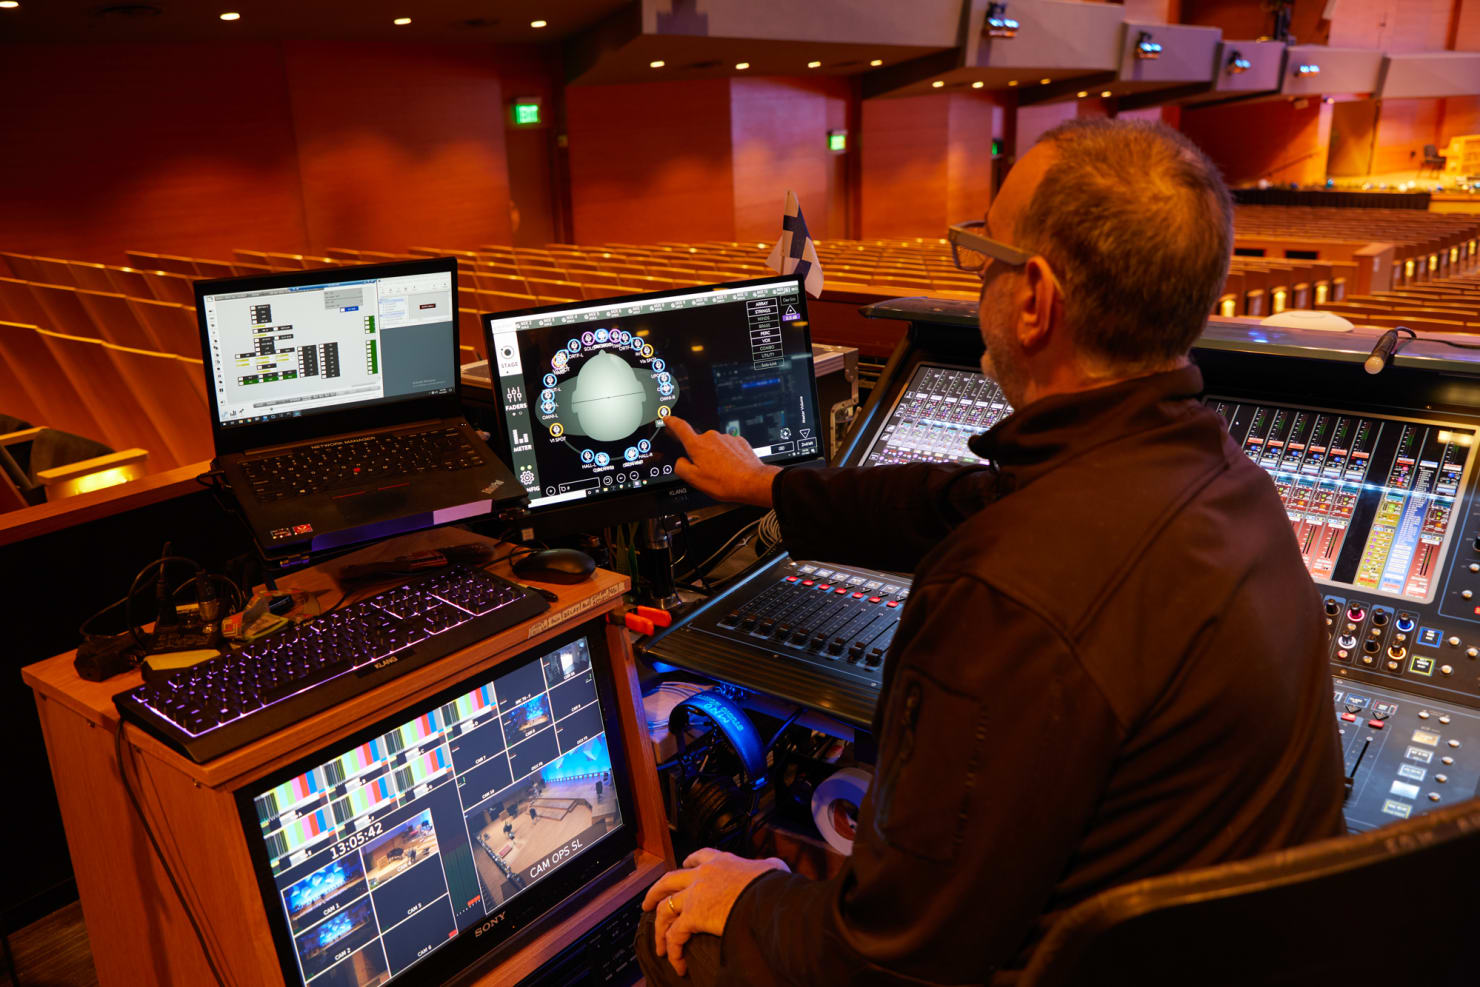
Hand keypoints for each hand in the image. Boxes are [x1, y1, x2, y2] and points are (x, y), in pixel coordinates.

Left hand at [641, 849, 788, 976]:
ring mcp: (695, 894)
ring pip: (664, 908)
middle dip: (655, 893)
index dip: (688, 863)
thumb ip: (767, 867)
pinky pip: (674, 935)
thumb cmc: (772, 885)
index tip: (684, 866)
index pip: (698, 856)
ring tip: (659, 945)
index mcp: (721, 862)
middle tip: (647, 904)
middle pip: (668, 880)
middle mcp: (703, 874)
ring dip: (658, 928)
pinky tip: (677, 963)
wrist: (767, 897)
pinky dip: (673, 949)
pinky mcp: (693, 916)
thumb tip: (775, 869)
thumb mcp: (772, 869)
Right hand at [663, 416, 779, 507]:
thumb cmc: (725, 482)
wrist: (752, 482)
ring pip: (715, 446)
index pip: (681, 428)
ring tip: (723, 473)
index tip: (668, 418)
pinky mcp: (739, 441)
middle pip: (699, 443)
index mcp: (698, 445)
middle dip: (701, 455)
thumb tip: (681, 461)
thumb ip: (681, 467)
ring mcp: (726, 438)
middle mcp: (712, 437)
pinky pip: (728, 447)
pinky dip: (728, 456)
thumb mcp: (695, 480)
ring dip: (716, 457)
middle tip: (708, 471)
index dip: (672, 422)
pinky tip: (732, 468)